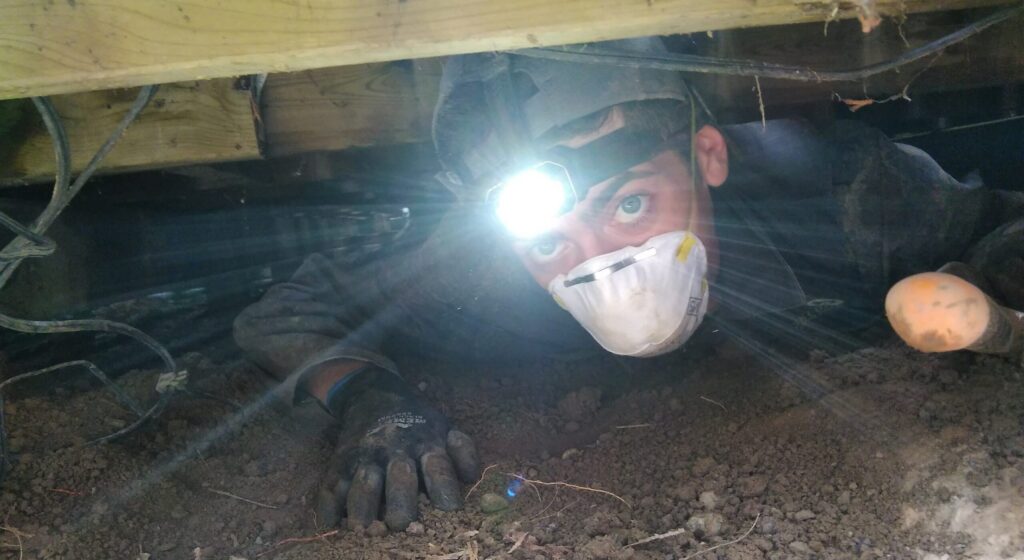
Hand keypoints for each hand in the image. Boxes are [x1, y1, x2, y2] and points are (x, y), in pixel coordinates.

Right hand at [315, 369, 479, 530]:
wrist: (372, 393)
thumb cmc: (416, 420)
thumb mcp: (443, 426)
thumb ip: (462, 451)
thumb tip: (471, 477)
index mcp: (425, 443)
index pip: (438, 467)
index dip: (444, 489)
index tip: (449, 510)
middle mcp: (395, 450)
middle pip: (399, 480)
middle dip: (400, 504)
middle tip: (401, 525)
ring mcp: (365, 456)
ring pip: (363, 484)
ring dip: (362, 507)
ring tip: (363, 529)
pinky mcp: (339, 462)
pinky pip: (331, 486)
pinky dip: (329, 507)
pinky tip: (332, 523)